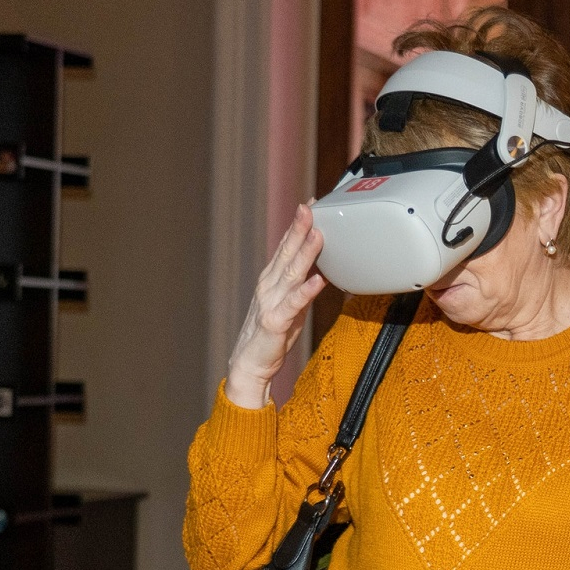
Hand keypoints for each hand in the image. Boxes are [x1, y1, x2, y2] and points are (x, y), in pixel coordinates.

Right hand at [225, 205, 325, 408]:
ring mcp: (270, 303)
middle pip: (286, 253)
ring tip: (317, 234)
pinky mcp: (275, 322)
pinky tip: (318, 280)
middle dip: (299, 228)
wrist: (250, 364)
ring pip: (291, 273)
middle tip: (309, 207)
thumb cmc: (272, 335)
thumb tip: (319, 271)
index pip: (285, 247)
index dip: (297, 226)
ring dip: (305, 252)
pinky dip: (306, 291)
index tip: (310, 205)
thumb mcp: (291, 305)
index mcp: (272, 280)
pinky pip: (294, 304)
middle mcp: (269, 286)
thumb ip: (300, 286)